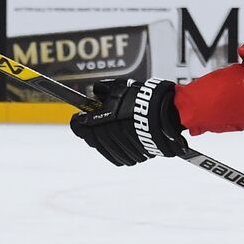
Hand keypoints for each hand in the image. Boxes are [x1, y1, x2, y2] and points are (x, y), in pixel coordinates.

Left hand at [70, 79, 185, 166]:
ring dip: (106, 142)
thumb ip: (103, 91)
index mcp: (101, 120)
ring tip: (114, 132)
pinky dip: (121, 150)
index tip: (80, 118)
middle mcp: (109, 137)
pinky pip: (122, 157)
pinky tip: (125, 141)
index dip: (77, 122)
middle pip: (92, 140)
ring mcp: (122, 148)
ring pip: (106, 150)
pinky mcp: (135, 155)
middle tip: (96, 124)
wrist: (165, 112)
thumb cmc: (142, 98)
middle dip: (92, 132)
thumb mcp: (119, 87)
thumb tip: (96, 93)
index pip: (78, 127)